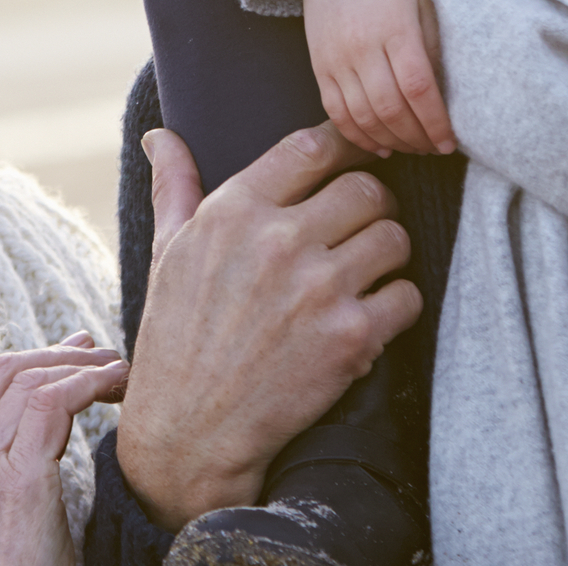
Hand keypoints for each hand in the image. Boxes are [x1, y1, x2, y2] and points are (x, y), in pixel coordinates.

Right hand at [0, 334, 127, 565]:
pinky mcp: (16, 482)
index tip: (72, 352)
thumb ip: (8, 458)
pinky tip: (114, 386)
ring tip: (119, 372)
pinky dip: (88, 384)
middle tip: (99, 353)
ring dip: (82, 367)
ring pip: (30, 382)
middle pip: (2, 372)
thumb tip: (49, 397)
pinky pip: (51, 404)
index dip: (32, 358)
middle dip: (56, 353)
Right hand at [114, 124, 420, 529]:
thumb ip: (175, 186)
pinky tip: (369, 317)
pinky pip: (406, 296)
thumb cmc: (177, 337)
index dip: (344, 146)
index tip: (355, 157)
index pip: (313, 146)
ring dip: (388, 254)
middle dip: (371, 206)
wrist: (190, 432)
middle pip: (367, 188)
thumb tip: (161, 134)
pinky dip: (396, 305)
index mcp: (234, 211)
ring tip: (367, 272)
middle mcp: (279, 242)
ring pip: (394, 238)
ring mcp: (318, 290)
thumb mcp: (167, 253)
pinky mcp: (350, 338)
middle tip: (360, 228)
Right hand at [299, 0, 453, 155]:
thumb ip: (431, 48)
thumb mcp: (423, 3)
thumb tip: (441, 97)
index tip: (449, 142)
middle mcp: (362, 47)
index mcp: (395, 29)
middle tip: (434, 148)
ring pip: (363, 117)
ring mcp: (336, 60)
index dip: (435, 122)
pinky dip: (357, 136)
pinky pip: (336, 112)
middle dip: (417, 138)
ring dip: (391, 141)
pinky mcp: (318, 67)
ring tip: (411, 147)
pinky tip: (379, 145)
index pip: (418, 88)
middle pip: (391, 109)